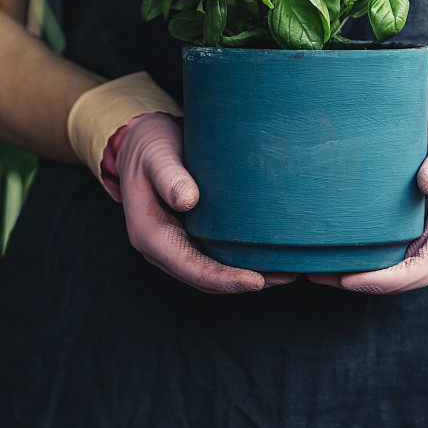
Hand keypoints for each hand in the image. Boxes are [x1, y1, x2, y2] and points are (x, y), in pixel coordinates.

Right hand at [112, 112, 294, 293]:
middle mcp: (161, 248)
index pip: (190, 268)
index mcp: (149, 234)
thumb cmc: (149, 146)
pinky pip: (214, 256)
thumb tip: (187, 201)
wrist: (141, 144)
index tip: (257, 281)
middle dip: (244, 283)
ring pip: (212, 272)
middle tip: (287, 276)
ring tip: (286, 272)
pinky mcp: (189, 235)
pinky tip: (266, 256)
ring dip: (246, 276)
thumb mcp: (156, 155)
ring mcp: (175, 244)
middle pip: (205, 279)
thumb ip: (169, 176)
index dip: (224, 279)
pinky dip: (239, 262)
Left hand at [309, 116, 427, 293]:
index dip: (382, 280)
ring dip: (362, 277)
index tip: (348, 278)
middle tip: (319, 273)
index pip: (418, 270)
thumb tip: (427, 183)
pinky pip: (398, 264)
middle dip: (362, 282)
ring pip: (399, 276)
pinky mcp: (425, 246)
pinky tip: (340, 258)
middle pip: (404, 280)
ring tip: (320, 270)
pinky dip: (370, 266)